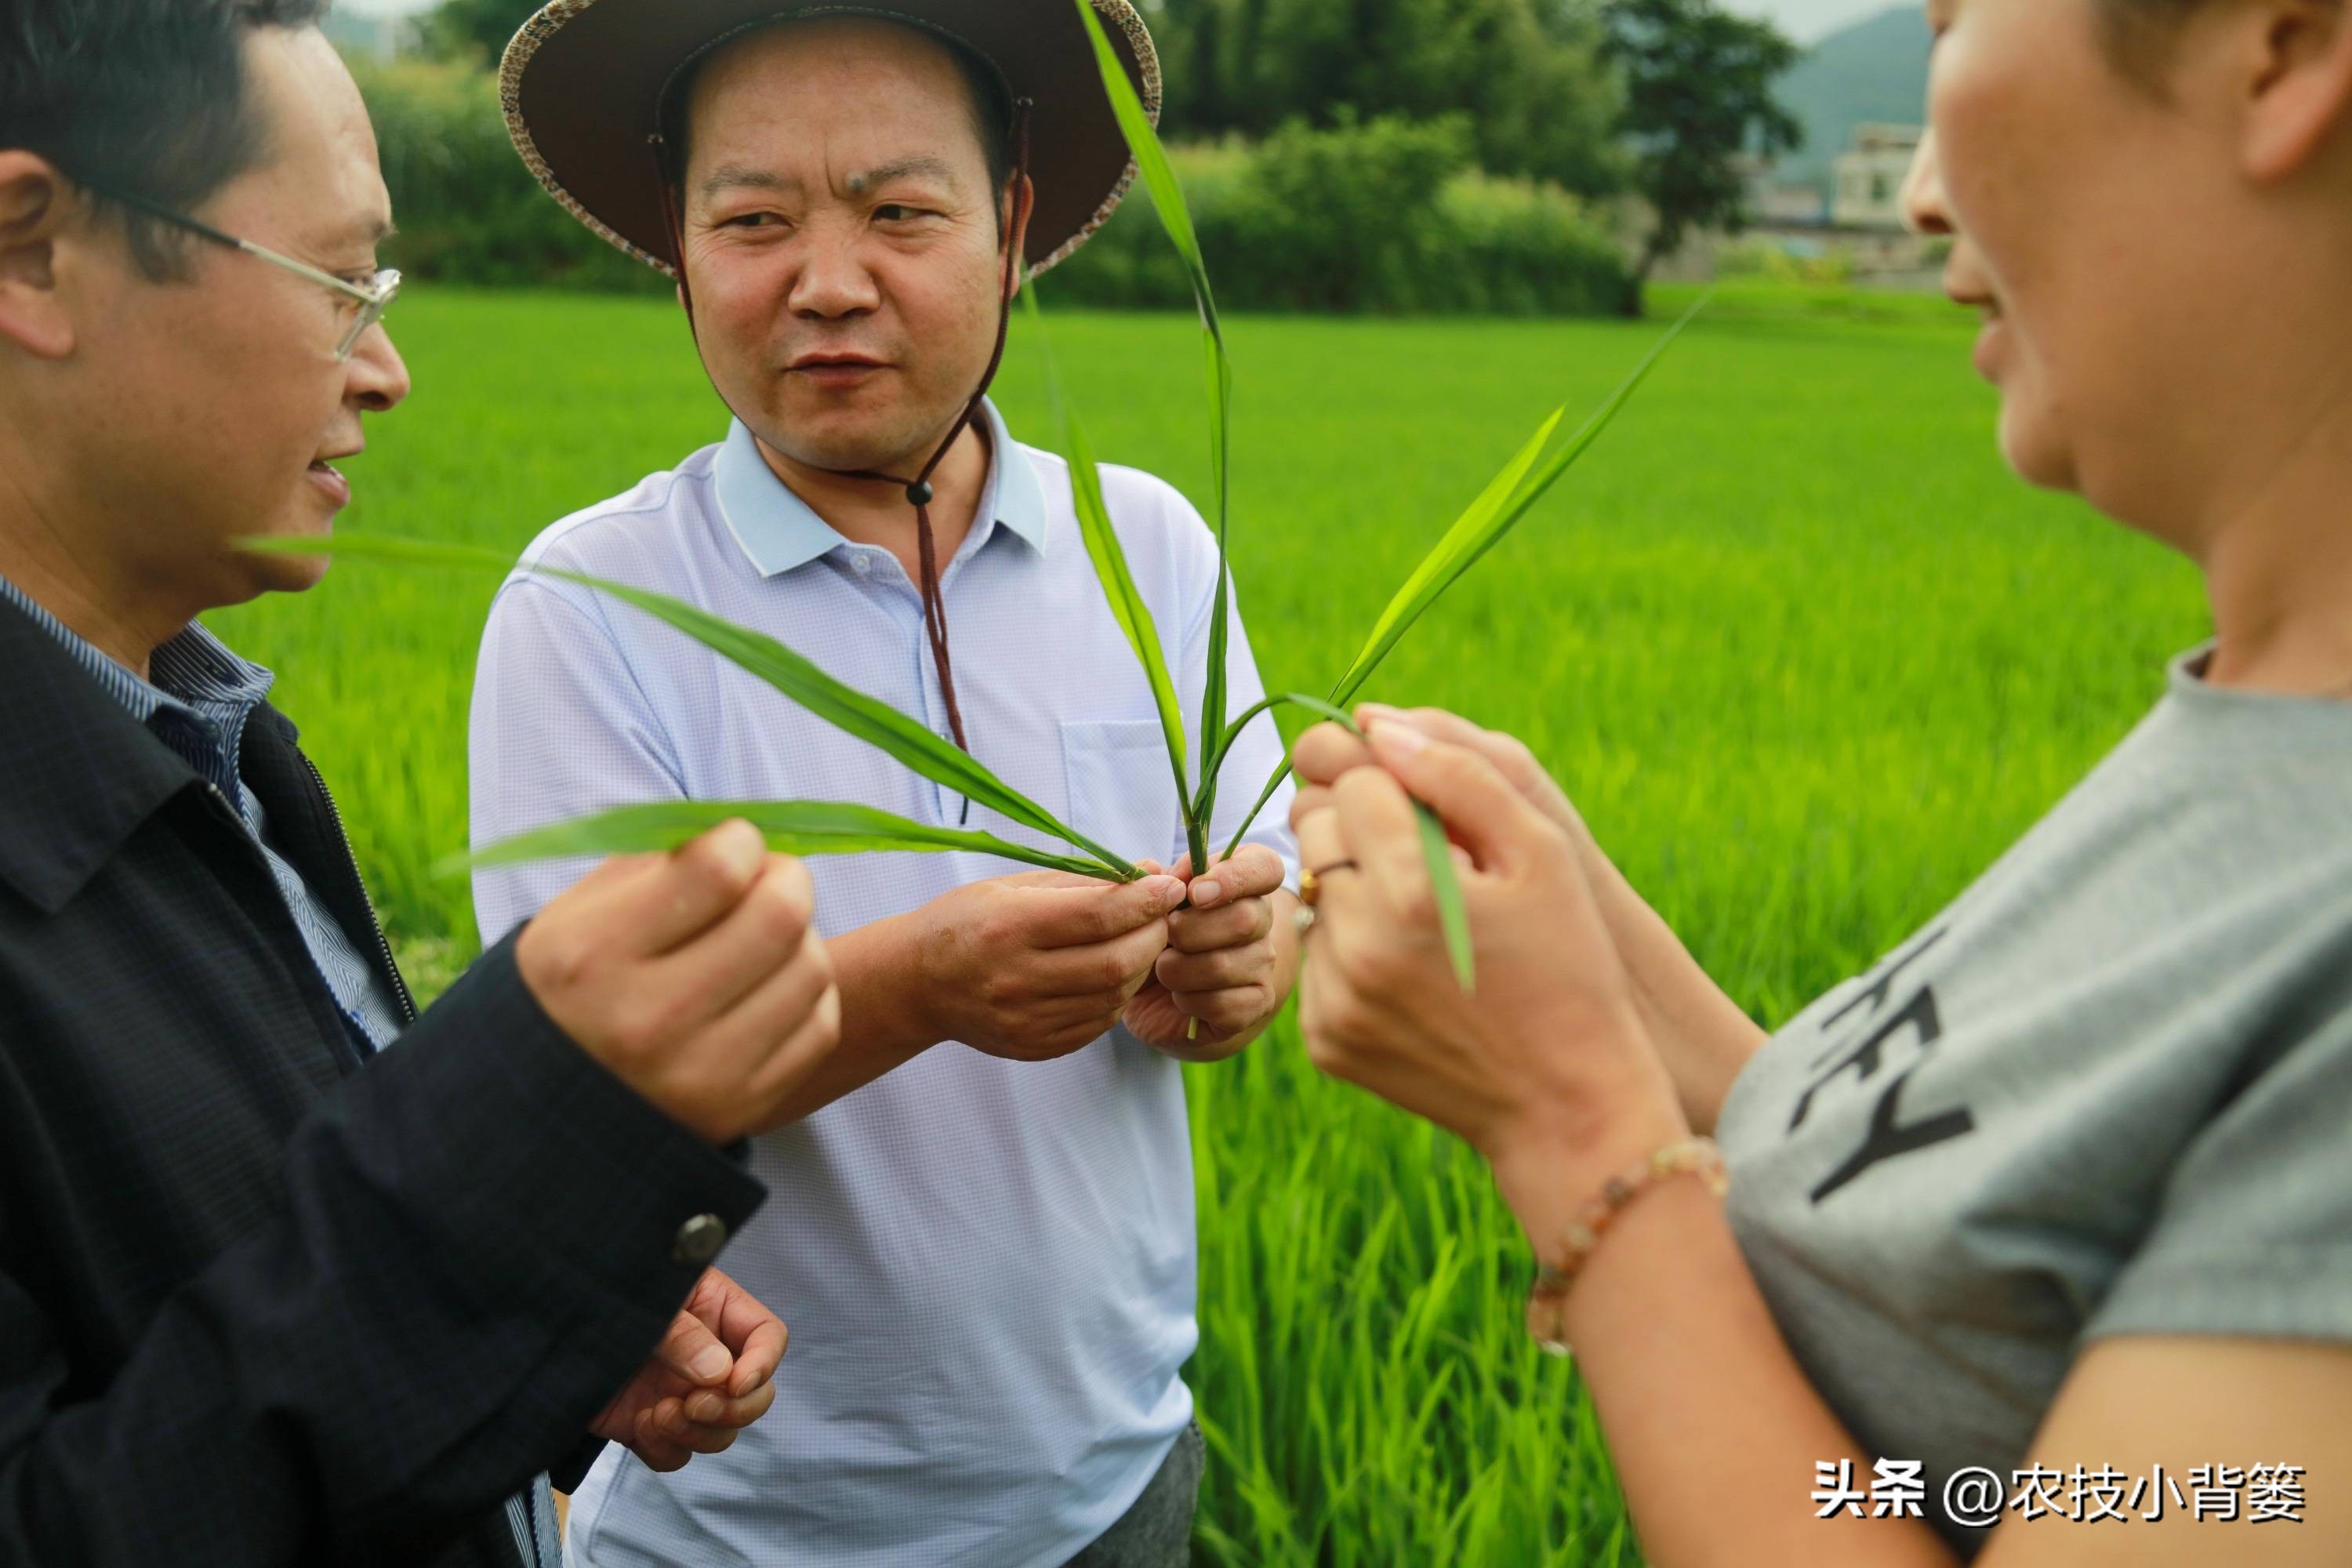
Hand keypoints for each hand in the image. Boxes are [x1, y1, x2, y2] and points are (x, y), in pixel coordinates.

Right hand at [517, 820, 842, 1143]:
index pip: (717, 870)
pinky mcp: (743, 1109)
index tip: (731, 848)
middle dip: (786, 881)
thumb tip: (748, 837)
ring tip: (760, 943)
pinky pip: (820, 1024)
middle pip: (780, 916)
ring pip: (811, 968)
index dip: (740, 842)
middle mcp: (647, 1020)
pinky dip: (805, 995)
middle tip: (767, 884)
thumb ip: (659, 861)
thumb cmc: (576, 986)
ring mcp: (700, 1074)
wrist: (550, 1108)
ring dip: (798, 940)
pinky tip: (768, 990)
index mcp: (593, 955)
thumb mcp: (579, 912)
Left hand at [589, 1267, 786, 1471]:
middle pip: (755, 1395)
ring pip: (721, 1432)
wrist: (537, 1322)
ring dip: (698, 1433)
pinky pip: (677, 1455)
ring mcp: (678, 1393)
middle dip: (733, 1409)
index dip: (763, 1363)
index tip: (736, 1382)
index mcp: (714, 1310)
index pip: (767, 1337)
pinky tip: (639, 1425)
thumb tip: (721, 1373)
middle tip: (696, 1405)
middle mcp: (705, 1356)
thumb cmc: (594, 1289)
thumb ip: (682, 1333)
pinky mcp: (647, 1424)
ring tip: (660, 1413)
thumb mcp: (644, 1301)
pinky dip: (665, 1449)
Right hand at [909, 868, 1188, 1059]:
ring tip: (1142, 942)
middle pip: (1115, 962)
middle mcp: (1015, 979)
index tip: (1170, 887)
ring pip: (1113, 996)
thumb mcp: (1015, 886)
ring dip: (1141, 967)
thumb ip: (1085, 882)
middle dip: (1153, 936)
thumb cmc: (968, 921)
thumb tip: (1154, 874)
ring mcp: (1025, 1021)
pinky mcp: (1034, 1047)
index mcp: (1009, 928)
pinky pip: (1098, 1023)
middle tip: (1164, 917)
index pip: (1099, 915)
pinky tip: (1113, 974)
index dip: (1146, 901)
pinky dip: (1117, 995)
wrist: (916, 983)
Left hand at [1122, 845, 1296, 1053]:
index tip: (1194, 892)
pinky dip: (1188, 1002)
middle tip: (1165, 936)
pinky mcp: (1256, 1003)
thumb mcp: (1152, 902)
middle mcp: (1262, 921)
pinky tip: (1179, 996)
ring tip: (1164, 968)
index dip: (1234, 876)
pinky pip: (1221, 1004)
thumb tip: (1177, 876)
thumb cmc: (1157, 935)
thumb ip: (1162, 880)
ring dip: (1177, 970)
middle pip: (1244, 919)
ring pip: (1223, 965)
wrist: (1157, 993)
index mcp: (1243, 883)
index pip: (1266, 867)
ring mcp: (1263, 965)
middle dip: (1188, 930)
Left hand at [1290, 721, 1685, 1214]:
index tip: (1422, 803)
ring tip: (1420, 914)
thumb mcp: (1542, 853)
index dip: (1388, 780)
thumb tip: (1376, 726)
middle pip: (1312, 830)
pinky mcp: (1323, 1040)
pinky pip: (1315, 959)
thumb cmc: (1569, 965)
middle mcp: (1358, 945)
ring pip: (1310, 892)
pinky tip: (1409, 968)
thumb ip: (1459, 775)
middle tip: (1415, 849)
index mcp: (1413, 890)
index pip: (1351, 783)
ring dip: (1352, 886)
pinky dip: (1349, 949)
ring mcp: (1334, 999)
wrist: (1567, 1103)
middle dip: (1356, 822)